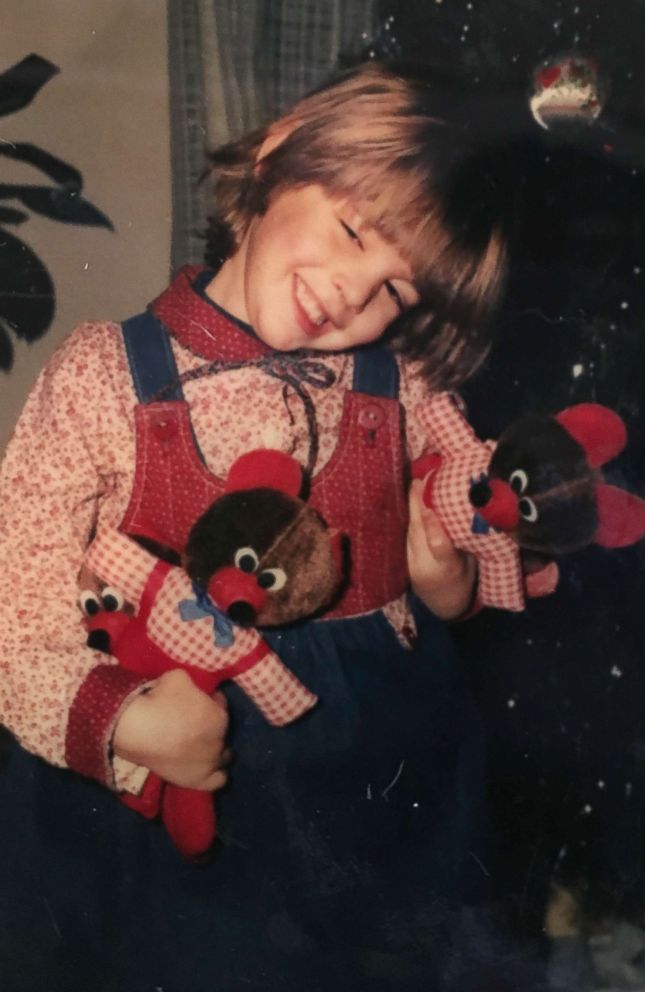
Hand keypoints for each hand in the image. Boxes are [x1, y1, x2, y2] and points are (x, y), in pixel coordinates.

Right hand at [113, 669, 229, 790]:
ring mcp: (210, 763)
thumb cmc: (159, 700)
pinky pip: (217, 781)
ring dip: (215, 749)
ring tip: (199, 745)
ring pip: (222, 757)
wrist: (138, 730)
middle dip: (212, 726)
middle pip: (222, 732)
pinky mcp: (198, 781)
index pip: (221, 705)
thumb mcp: (179, 677)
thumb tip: (194, 686)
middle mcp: (220, 741)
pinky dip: (215, 774)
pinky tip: (207, 768)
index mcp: (219, 716)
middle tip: (196, 722)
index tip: (200, 700)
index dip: (211, 701)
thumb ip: (194, 683)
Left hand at [407, 479, 475, 619]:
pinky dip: (410, 514)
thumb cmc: (465, 582)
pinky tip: (412, 497)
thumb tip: (471, 509)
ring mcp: (412, 564)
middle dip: (418, 505)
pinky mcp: (405, 559)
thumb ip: (470, 541)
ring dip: (412, 505)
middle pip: (419, 533)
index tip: (432, 508)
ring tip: (417, 481)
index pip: (440, 549)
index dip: (434, 528)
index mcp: (449, 569)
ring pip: (411, 530)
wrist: (443, 606)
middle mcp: (426, 567)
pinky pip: (408, 533)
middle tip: (422, 478)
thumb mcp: (474, 565)